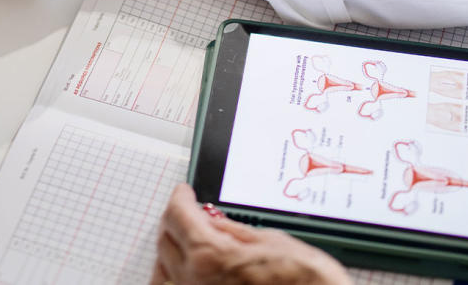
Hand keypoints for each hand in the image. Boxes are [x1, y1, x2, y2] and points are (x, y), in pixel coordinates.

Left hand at [152, 185, 351, 284]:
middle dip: (174, 218)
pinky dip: (175, 272)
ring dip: (172, 246)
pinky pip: (177, 284)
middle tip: (189, 208)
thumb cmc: (303, 279)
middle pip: (164, 238)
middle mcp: (195, 279)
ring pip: (164, 266)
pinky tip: (188, 265)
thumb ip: (232, 229)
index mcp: (209, 254)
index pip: (177, 214)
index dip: (180, 197)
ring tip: (188, 235)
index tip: (184, 191)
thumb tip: (212, 220)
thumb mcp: (268, 239)